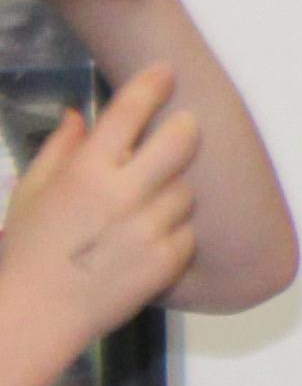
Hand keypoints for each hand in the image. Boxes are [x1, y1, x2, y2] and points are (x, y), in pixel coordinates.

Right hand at [0, 66, 198, 363]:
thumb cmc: (28, 249)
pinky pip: (188, 231)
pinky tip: (147, 239)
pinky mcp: (168, 259)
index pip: (129, 113)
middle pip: (181, 141)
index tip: (165, 72)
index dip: (151, 86)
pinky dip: (175, 231)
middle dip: (186, 128)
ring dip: (173, 189)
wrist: (38, 313)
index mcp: (85, 172)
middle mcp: (123, 194)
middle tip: (183, 127)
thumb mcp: (31, 192)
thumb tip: (81, 115)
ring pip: (186, 189)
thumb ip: (60, 150)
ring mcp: (150, 228)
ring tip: (144, 204)